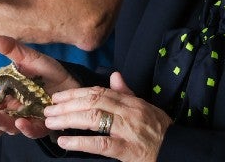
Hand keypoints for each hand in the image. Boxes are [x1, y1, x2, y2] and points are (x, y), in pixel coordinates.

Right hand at [0, 34, 79, 137]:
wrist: (75, 80)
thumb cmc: (49, 71)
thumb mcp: (29, 58)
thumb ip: (11, 49)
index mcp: (7, 97)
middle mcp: (15, 111)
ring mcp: (29, 119)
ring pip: (10, 127)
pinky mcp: (45, 125)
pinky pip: (34, 130)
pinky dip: (26, 128)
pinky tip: (20, 122)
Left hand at [42, 72, 172, 161]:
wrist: (176, 150)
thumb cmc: (160, 129)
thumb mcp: (145, 106)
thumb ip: (127, 93)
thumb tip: (115, 75)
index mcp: (130, 101)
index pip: (99, 91)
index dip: (76, 93)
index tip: (58, 96)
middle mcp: (128, 112)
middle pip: (92, 102)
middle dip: (67, 104)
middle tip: (48, 108)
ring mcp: (127, 130)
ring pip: (93, 119)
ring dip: (68, 119)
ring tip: (51, 122)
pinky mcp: (126, 149)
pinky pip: (100, 143)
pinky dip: (80, 142)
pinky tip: (64, 142)